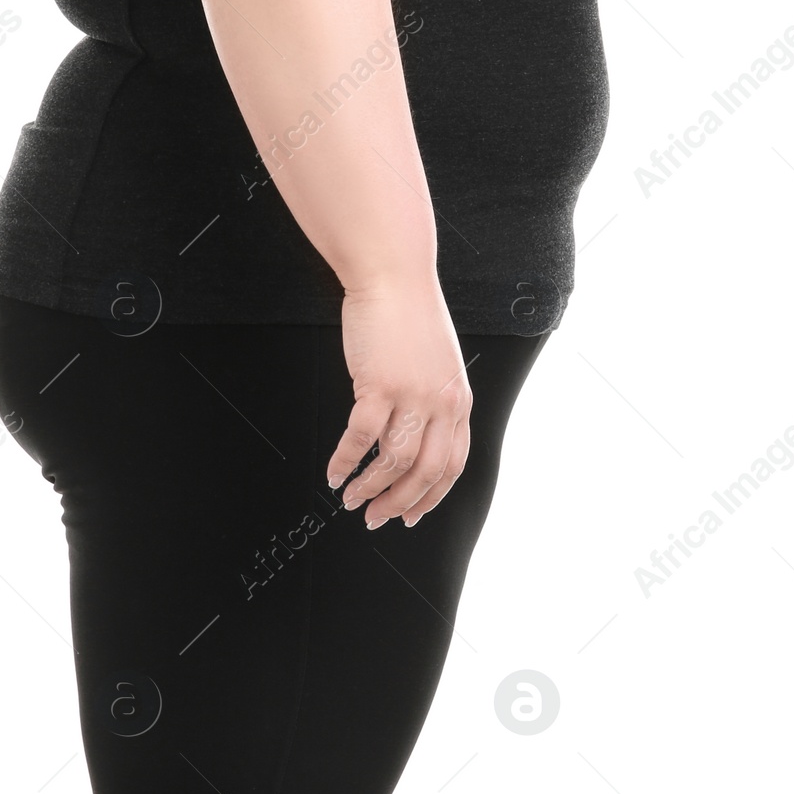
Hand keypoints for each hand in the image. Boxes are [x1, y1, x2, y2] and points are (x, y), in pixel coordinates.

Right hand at [326, 275, 472, 528]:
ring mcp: (413, 396)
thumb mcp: (437, 364)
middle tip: (375, 518)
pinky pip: (360, 438)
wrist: (393, 275)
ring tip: (350, 498)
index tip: (410, 515)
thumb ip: (431, 401)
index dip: (430, 497)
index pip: (453, 466)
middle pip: (425, 473)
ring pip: (393, 462)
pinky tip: (333, 471)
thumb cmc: (409, 313)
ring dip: (369, 488)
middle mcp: (443, 404)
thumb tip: (408, 438)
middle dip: (399, 503)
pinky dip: (345, 461)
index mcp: (460, 401)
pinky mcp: (379, 386)